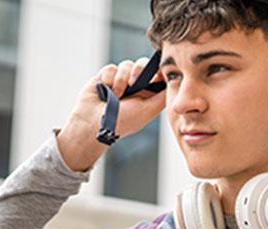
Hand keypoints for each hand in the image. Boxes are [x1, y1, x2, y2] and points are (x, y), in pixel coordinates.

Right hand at [57, 57, 166, 171]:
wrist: (93, 124)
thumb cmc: (121, 122)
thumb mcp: (148, 111)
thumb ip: (162, 97)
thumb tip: (174, 84)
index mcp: (146, 95)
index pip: (156, 75)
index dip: (158, 70)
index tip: (158, 71)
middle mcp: (134, 87)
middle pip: (143, 65)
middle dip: (140, 70)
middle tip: (134, 83)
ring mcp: (119, 81)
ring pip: (127, 65)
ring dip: (121, 79)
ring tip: (116, 95)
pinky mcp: (105, 77)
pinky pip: (111, 68)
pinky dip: (109, 79)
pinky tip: (106, 92)